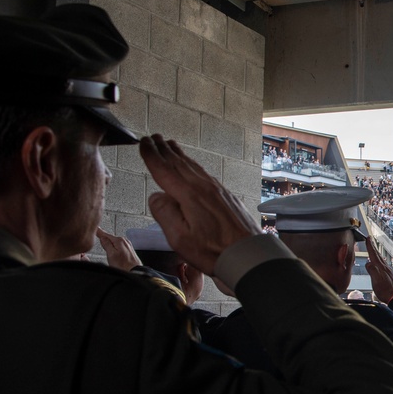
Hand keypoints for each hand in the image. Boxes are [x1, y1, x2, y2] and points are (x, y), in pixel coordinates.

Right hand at [96, 228, 141, 270]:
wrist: (134, 271)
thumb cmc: (124, 265)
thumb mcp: (111, 254)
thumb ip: (106, 244)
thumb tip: (102, 238)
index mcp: (119, 241)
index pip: (106, 234)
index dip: (99, 232)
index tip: (95, 228)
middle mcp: (124, 241)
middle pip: (110, 238)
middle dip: (104, 239)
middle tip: (99, 241)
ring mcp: (127, 245)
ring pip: (115, 242)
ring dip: (109, 244)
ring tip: (106, 249)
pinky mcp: (129, 250)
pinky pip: (119, 246)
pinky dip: (114, 247)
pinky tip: (113, 252)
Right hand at [140, 135, 259, 274]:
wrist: (248, 255)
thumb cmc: (216, 251)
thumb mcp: (180, 238)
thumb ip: (164, 213)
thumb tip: (156, 196)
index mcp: (189, 195)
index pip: (164, 170)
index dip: (151, 155)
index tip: (143, 143)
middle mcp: (204, 187)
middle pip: (178, 163)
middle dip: (163, 149)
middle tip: (153, 138)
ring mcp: (217, 190)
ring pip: (193, 166)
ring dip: (178, 154)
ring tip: (170, 145)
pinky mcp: (226, 196)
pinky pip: (204, 173)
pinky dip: (193, 165)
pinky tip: (192, 168)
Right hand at [364, 239, 392, 302]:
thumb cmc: (386, 291)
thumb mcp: (376, 281)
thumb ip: (372, 271)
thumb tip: (368, 263)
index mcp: (380, 268)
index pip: (374, 254)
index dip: (370, 246)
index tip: (368, 238)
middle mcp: (385, 268)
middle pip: (378, 255)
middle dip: (373, 247)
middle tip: (371, 240)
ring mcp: (388, 271)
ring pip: (381, 259)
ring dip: (376, 254)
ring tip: (374, 250)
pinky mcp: (390, 276)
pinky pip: (383, 265)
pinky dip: (380, 261)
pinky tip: (380, 264)